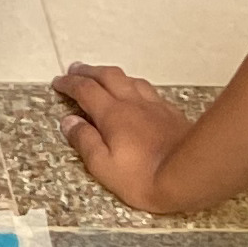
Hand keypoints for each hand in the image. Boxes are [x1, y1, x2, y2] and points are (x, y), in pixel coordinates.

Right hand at [53, 63, 196, 212]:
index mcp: (112, 114)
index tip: (57, 82)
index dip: (69, 84)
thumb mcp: (103, 166)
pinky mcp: (170, 112)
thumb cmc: (142, 176)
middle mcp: (132, 102)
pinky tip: (136, 93)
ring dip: (112, 75)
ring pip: (130, 80)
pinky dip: (133, 86)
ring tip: (103, 77)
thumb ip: (85, 141)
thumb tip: (68, 121)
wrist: (190, 173)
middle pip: (108, 76)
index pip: (85, 90)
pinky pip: (148, 90)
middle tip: (75, 70)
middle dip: (89, 71)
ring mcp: (154, 105)